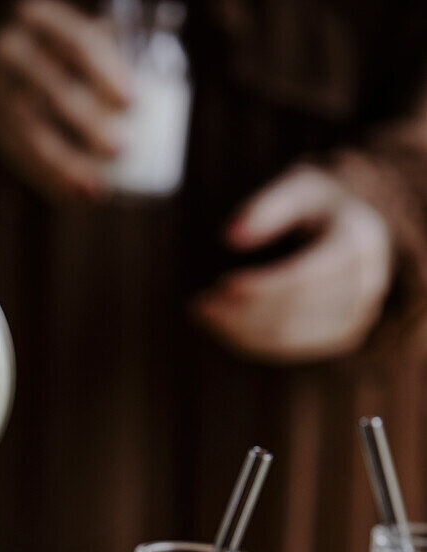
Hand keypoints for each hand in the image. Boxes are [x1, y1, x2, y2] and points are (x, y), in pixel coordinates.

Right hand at [0, 0, 130, 198]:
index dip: (105, 71)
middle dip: (87, 121)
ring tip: (95, 189)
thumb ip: (113, 60)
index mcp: (40, 19)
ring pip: (28, 130)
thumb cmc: (70, 56)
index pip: (76, 42)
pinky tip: (73, 197)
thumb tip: (160, 98)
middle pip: (52, 88)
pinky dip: (47, 178)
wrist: (14, 61)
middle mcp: (9, 49)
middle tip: (121, 149)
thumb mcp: (87, 44)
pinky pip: (17, 155)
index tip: (133, 102)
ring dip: (63, 163)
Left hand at [193, 166, 393, 362]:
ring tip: (203, 313)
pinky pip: (293, 348)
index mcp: (357, 242)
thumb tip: (229, 236)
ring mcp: (359, 315)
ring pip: (290, 336)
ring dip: (240, 330)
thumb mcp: (298, 189)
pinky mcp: (345, 336)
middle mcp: (366, 284)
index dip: (260, 286)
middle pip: (294, 311)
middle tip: (198, 305)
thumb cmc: (319, 206)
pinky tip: (224, 325)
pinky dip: (253, 341)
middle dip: (241, 312)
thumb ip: (266, 207)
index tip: (219, 285)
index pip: (303, 278)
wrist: (358, 231)